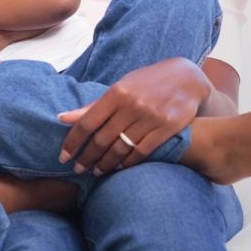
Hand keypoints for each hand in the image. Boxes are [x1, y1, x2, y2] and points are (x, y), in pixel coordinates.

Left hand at [57, 58, 209, 174]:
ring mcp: (150, 117)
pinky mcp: (166, 128)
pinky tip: (119, 167)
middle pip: (102, 139)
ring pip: (120, 148)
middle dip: (87, 157)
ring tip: (96, 171)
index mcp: (116, 92)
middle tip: (78, 169)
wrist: (187, 78)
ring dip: (105, 164)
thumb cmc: (147, 82)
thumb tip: (63, 118)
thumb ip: (95, 105)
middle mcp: (131, 105)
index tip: (63, 156)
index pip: (87, 122)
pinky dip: (127, 162)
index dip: (72, 142)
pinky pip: (141, 152)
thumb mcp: (121, 87)